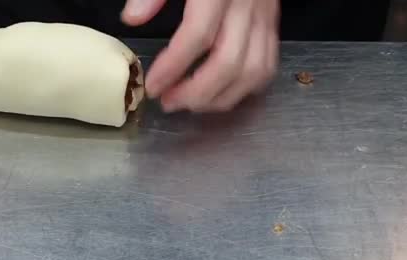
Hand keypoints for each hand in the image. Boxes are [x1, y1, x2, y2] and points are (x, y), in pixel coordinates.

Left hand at [122, 0, 279, 112]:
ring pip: (253, 72)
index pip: (198, 35)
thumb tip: (132, 18)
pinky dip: (245, 88)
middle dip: (196, 92)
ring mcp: (265, 15)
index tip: (153, 85)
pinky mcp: (274, 23)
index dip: (174, 66)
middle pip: (229, 62)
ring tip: (191, 103)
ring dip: (221, 98)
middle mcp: (248, 3)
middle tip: (168, 102)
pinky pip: (268, 66)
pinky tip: (219, 93)